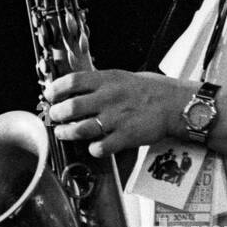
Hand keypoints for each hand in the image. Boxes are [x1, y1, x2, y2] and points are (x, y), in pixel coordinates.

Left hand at [44, 69, 194, 155]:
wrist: (177, 104)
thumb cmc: (150, 89)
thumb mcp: (122, 77)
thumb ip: (100, 83)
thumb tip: (75, 88)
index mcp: (107, 80)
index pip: (71, 81)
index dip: (55, 89)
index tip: (49, 95)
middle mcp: (109, 98)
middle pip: (71, 107)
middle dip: (56, 114)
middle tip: (54, 117)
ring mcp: (117, 118)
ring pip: (80, 129)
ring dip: (66, 133)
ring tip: (63, 132)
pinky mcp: (126, 137)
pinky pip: (100, 147)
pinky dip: (92, 149)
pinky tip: (92, 147)